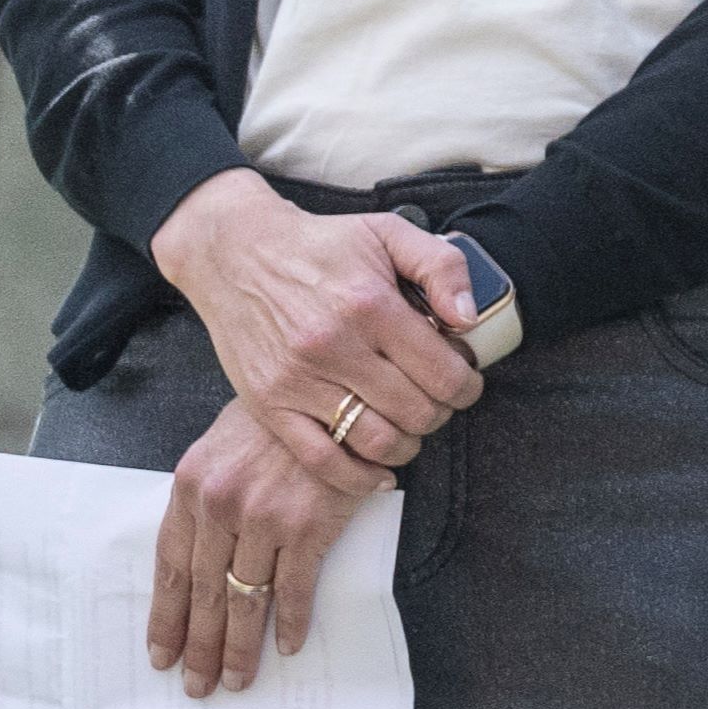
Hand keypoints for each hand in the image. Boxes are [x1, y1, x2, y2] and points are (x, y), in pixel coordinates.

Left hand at [148, 400, 374, 697]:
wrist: (336, 388)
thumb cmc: (277, 416)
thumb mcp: (222, 446)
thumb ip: (205, 496)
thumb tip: (198, 553)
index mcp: (191, 488)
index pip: (170, 567)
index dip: (165, 617)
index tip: (162, 653)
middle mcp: (220, 506)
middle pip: (205, 593)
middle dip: (199, 645)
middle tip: (196, 686)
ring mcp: (264, 518)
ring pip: (245, 598)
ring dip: (240, 646)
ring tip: (236, 680)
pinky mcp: (309, 523)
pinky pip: (295, 587)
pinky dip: (291, 621)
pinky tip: (287, 645)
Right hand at [149, 167, 492, 477]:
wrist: (237, 255)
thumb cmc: (319, 245)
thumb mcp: (389, 232)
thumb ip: (442, 266)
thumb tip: (469, 318)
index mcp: (370, 304)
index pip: (443, 371)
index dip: (467, 384)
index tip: (466, 381)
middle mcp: (334, 346)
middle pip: (414, 410)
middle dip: (441, 413)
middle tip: (440, 402)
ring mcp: (299, 381)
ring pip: (374, 440)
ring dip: (408, 445)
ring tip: (412, 428)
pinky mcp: (270, 405)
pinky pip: (321, 459)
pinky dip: (359, 476)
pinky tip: (380, 471)